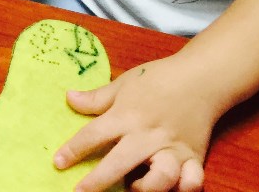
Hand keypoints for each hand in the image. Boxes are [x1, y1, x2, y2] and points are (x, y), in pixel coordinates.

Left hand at [53, 58, 214, 191]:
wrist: (201, 78)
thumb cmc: (158, 79)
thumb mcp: (124, 84)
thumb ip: (97, 97)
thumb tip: (68, 98)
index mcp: (127, 115)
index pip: (94, 134)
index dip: (73, 150)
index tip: (58, 163)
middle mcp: (148, 134)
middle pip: (120, 162)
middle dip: (98, 181)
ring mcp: (173, 148)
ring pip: (161, 178)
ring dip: (145, 188)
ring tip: (132, 187)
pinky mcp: (194, 157)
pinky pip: (192, 181)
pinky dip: (183, 188)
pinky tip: (172, 188)